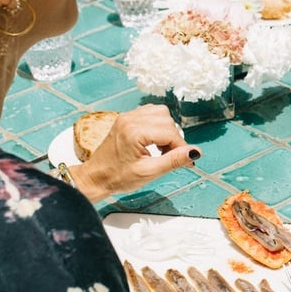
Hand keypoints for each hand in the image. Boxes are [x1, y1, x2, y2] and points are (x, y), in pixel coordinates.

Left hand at [72, 105, 199, 200]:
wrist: (95, 178)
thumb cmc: (117, 178)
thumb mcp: (148, 172)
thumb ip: (173, 161)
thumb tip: (195, 152)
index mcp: (134, 132)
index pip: (170, 132)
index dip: (181, 147)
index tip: (186, 161)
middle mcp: (130, 119)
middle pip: (167, 120)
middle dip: (173, 138)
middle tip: (170, 157)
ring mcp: (127, 117)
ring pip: (160, 113)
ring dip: (166, 130)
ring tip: (162, 149)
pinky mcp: (126, 118)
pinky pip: (150, 113)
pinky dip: (157, 125)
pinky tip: (154, 141)